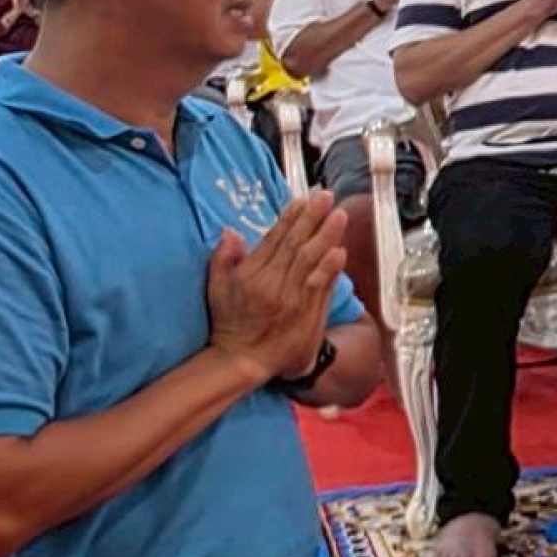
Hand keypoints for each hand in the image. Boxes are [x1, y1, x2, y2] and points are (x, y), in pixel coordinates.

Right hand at [205, 191, 349, 384]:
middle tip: (326, 197)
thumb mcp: (216, 288)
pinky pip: (320, 288)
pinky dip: (330, 269)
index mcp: (251, 275)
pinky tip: (339, 252)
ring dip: (326, 237)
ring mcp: (291, 299)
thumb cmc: (230, 323)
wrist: (243, 360)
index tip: (302, 200)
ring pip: (310, 263)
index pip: (274, 240)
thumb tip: (231, 231)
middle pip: (295, 246)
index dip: (290, 218)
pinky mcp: (305, 314)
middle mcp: (272, 284)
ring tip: (338, 216)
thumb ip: (223, 258)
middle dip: (312, 219)